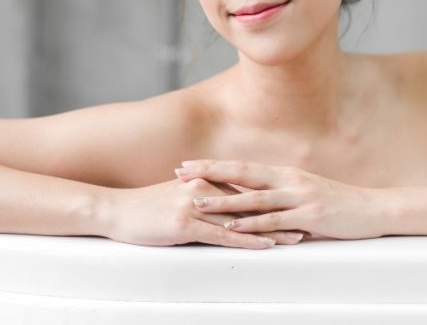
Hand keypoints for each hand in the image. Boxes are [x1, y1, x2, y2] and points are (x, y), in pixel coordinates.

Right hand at [96, 178, 305, 249]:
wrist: (114, 210)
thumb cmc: (145, 207)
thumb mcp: (177, 197)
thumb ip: (202, 197)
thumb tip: (224, 204)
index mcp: (206, 181)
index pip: (250, 189)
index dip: (277, 197)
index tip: (301, 203)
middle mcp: (205, 189)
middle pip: (254, 201)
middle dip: (284, 211)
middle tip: (312, 218)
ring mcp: (196, 205)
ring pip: (244, 218)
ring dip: (274, 228)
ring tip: (301, 236)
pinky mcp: (186, 224)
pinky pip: (224, 234)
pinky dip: (248, 239)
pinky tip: (266, 245)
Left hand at [174, 160, 384, 239]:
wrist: (373, 209)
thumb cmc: (339, 205)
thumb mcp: (305, 195)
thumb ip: (279, 197)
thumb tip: (251, 203)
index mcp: (285, 175)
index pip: (242, 167)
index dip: (213, 166)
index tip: (187, 165)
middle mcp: (289, 180)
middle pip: (241, 174)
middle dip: (209, 172)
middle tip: (180, 173)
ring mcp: (299, 196)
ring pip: (254, 197)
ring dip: (224, 200)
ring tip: (197, 201)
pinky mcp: (310, 214)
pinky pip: (275, 220)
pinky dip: (252, 224)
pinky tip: (234, 227)